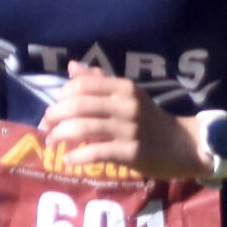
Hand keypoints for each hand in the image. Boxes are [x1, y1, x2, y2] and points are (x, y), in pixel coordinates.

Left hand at [44, 64, 203, 177]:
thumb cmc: (149, 119)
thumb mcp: (128, 95)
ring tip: (51, 143)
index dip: (61, 95)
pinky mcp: (131, 152)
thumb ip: (99, 81)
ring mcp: (129, 129)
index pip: (82, 84)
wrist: (181, 145)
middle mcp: (126, 104)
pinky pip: (96, 152)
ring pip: (83, 128)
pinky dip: (77, 157)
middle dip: (54, 116)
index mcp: (123, 87)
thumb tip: (71, 66)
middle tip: (45, 126)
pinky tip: (68, 160)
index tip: (54, 107)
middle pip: (78, 105)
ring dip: (60, 136)